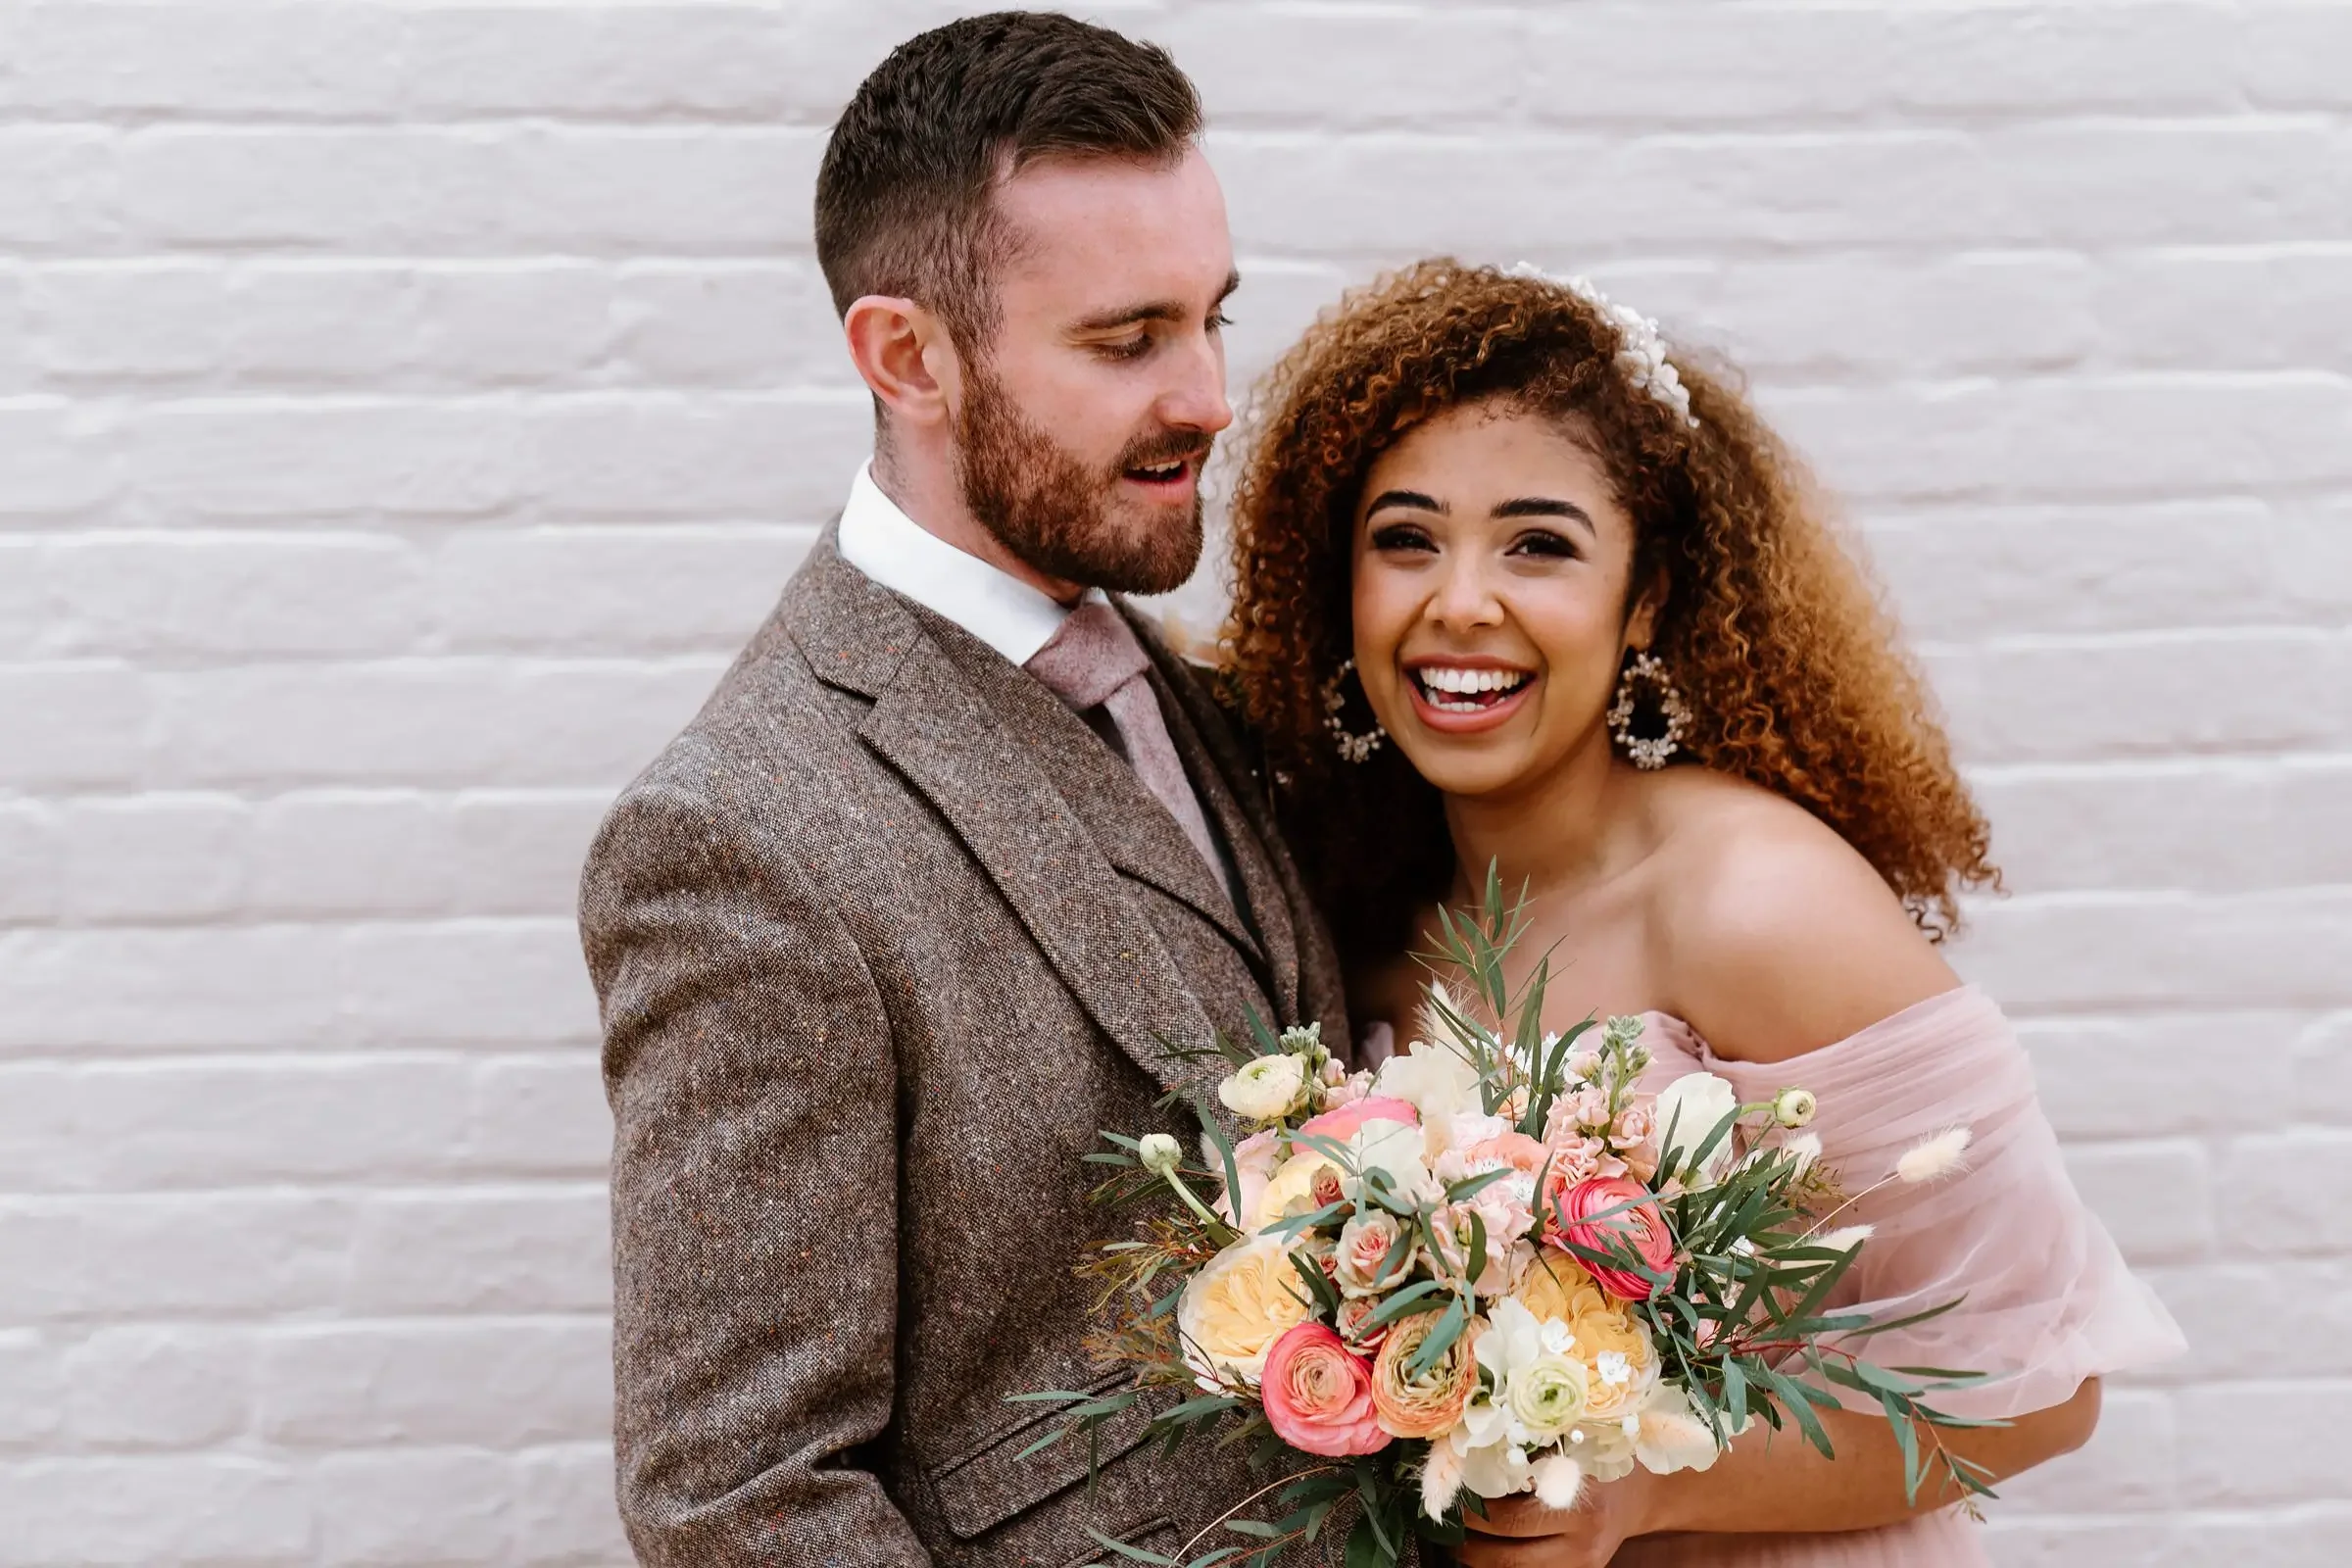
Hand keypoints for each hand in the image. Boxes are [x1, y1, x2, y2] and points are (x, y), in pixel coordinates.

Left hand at [1451, 1472, 1656, 1567]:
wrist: (1642, 1495)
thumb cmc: (1601, 1461)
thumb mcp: (1572, 1452)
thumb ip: (1532, 1459)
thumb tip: (1474, 1462)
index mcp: (1580, 1505)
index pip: (1514, 1521)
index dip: (1479, 1515)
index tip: (1458, 1501)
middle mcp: (1583, 1543)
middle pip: (1512, 1556)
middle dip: (1473, 1546)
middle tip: (1452, 1530)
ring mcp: (1584, 1566)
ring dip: (1485, 1563)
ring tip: (1462, 1547)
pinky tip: (1490, 1555)